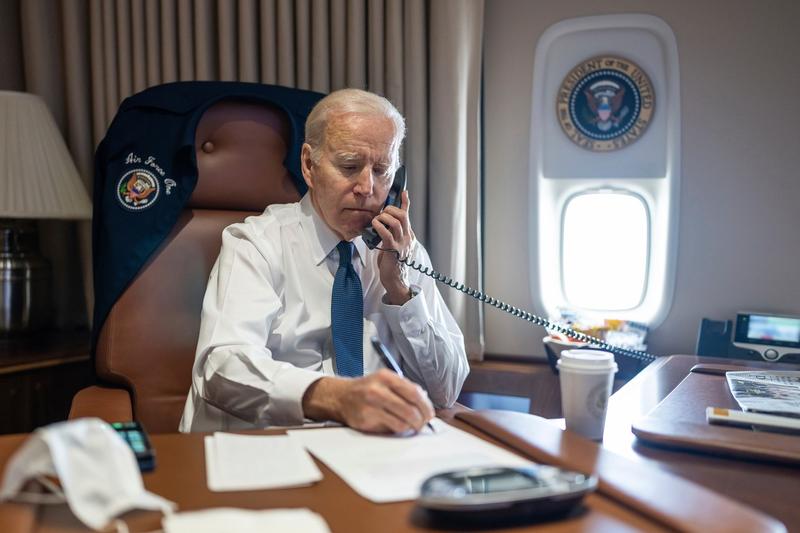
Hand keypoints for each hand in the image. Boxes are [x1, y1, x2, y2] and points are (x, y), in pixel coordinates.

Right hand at [302, 370, 434, 433]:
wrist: (341, 397)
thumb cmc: (366, 390)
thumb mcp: (384, 381)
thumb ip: (404, 389)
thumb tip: (425, 403)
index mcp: (386, 377)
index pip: (414, 392)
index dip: (426, 405)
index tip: (430, 413)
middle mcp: (378, 388)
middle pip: (411, 407)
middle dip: (422, 418)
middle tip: (423, 423)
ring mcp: (371, 404)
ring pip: (403, 420)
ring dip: (412, 426)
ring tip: (413, 426)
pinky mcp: (366, 418)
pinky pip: (392, 427)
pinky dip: (400, 429)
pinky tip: (399, 426)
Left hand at [372, 191, 415, 303]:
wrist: (395, 280)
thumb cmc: (392, 263)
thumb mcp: (394, 245)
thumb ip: (391, 235)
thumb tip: (382, 224)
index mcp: (408, 236)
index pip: (407, 216)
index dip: (405, 203)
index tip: (404, 192)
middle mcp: (407, 238)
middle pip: (403, 216)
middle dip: (391, 209)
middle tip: (382, 213)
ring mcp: (401, 244)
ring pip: (396, 221)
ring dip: (384, 217)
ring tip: (377, 220)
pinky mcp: (393, 250)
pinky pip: (386, 233)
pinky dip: (379, 226)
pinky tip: (374, 225)